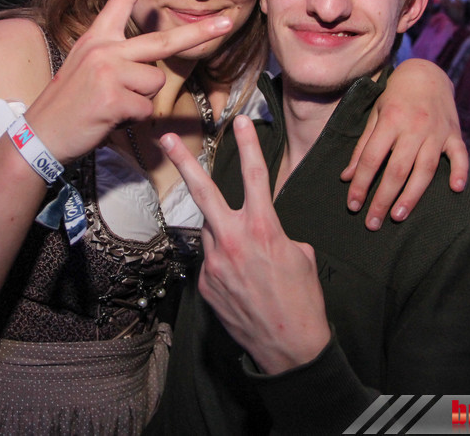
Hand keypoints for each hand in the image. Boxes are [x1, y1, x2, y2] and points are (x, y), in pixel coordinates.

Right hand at [24, 0, 232, 162]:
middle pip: (163, 40)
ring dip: (141, 98)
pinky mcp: (113, 98)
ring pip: (155, 81)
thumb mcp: (84, 66)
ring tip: (114, 104)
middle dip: (200, 33)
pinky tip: (110, 118)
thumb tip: (148, 63)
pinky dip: (134, 118)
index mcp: (96, 38)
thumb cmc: (68, 103)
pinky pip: (146, 107)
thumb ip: (113, 55)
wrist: (42, 133)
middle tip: (228, 23)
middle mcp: (103, 49)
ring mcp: (108, 72)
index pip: (120, 3)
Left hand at [162, 116, 331, 374]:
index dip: (249, 144)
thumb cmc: (303, 300)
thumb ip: (277, 235)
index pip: (255, 176)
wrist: (290, 348)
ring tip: (249, 262)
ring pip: (211, 232)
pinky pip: (212, 262)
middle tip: (166, 139)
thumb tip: (263, 233)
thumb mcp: (300, 256)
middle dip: (184, 162)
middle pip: (203, 192)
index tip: (241, 121)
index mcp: (264, 228)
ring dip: (224, 235)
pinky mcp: (205, 284)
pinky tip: (243, 285)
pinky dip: (225, 265)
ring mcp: (214, 263)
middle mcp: (233, 240)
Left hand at [342, 59, 468, 229]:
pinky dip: (460, 171)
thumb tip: (347, 177)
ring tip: (397, 217)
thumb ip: (362, 147)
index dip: (361, 184)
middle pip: (397, 170)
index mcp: (390, 121)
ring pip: (425, 169)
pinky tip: (456, 189)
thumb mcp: (374, 115)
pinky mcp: (454, 134)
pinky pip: (460, 155)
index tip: (353, 206)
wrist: (427, 74)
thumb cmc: (394, 98)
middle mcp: (413, 127)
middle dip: (382, 199)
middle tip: (372, 223)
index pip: (372, 159)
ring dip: (412, 196)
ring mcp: (436, 131)